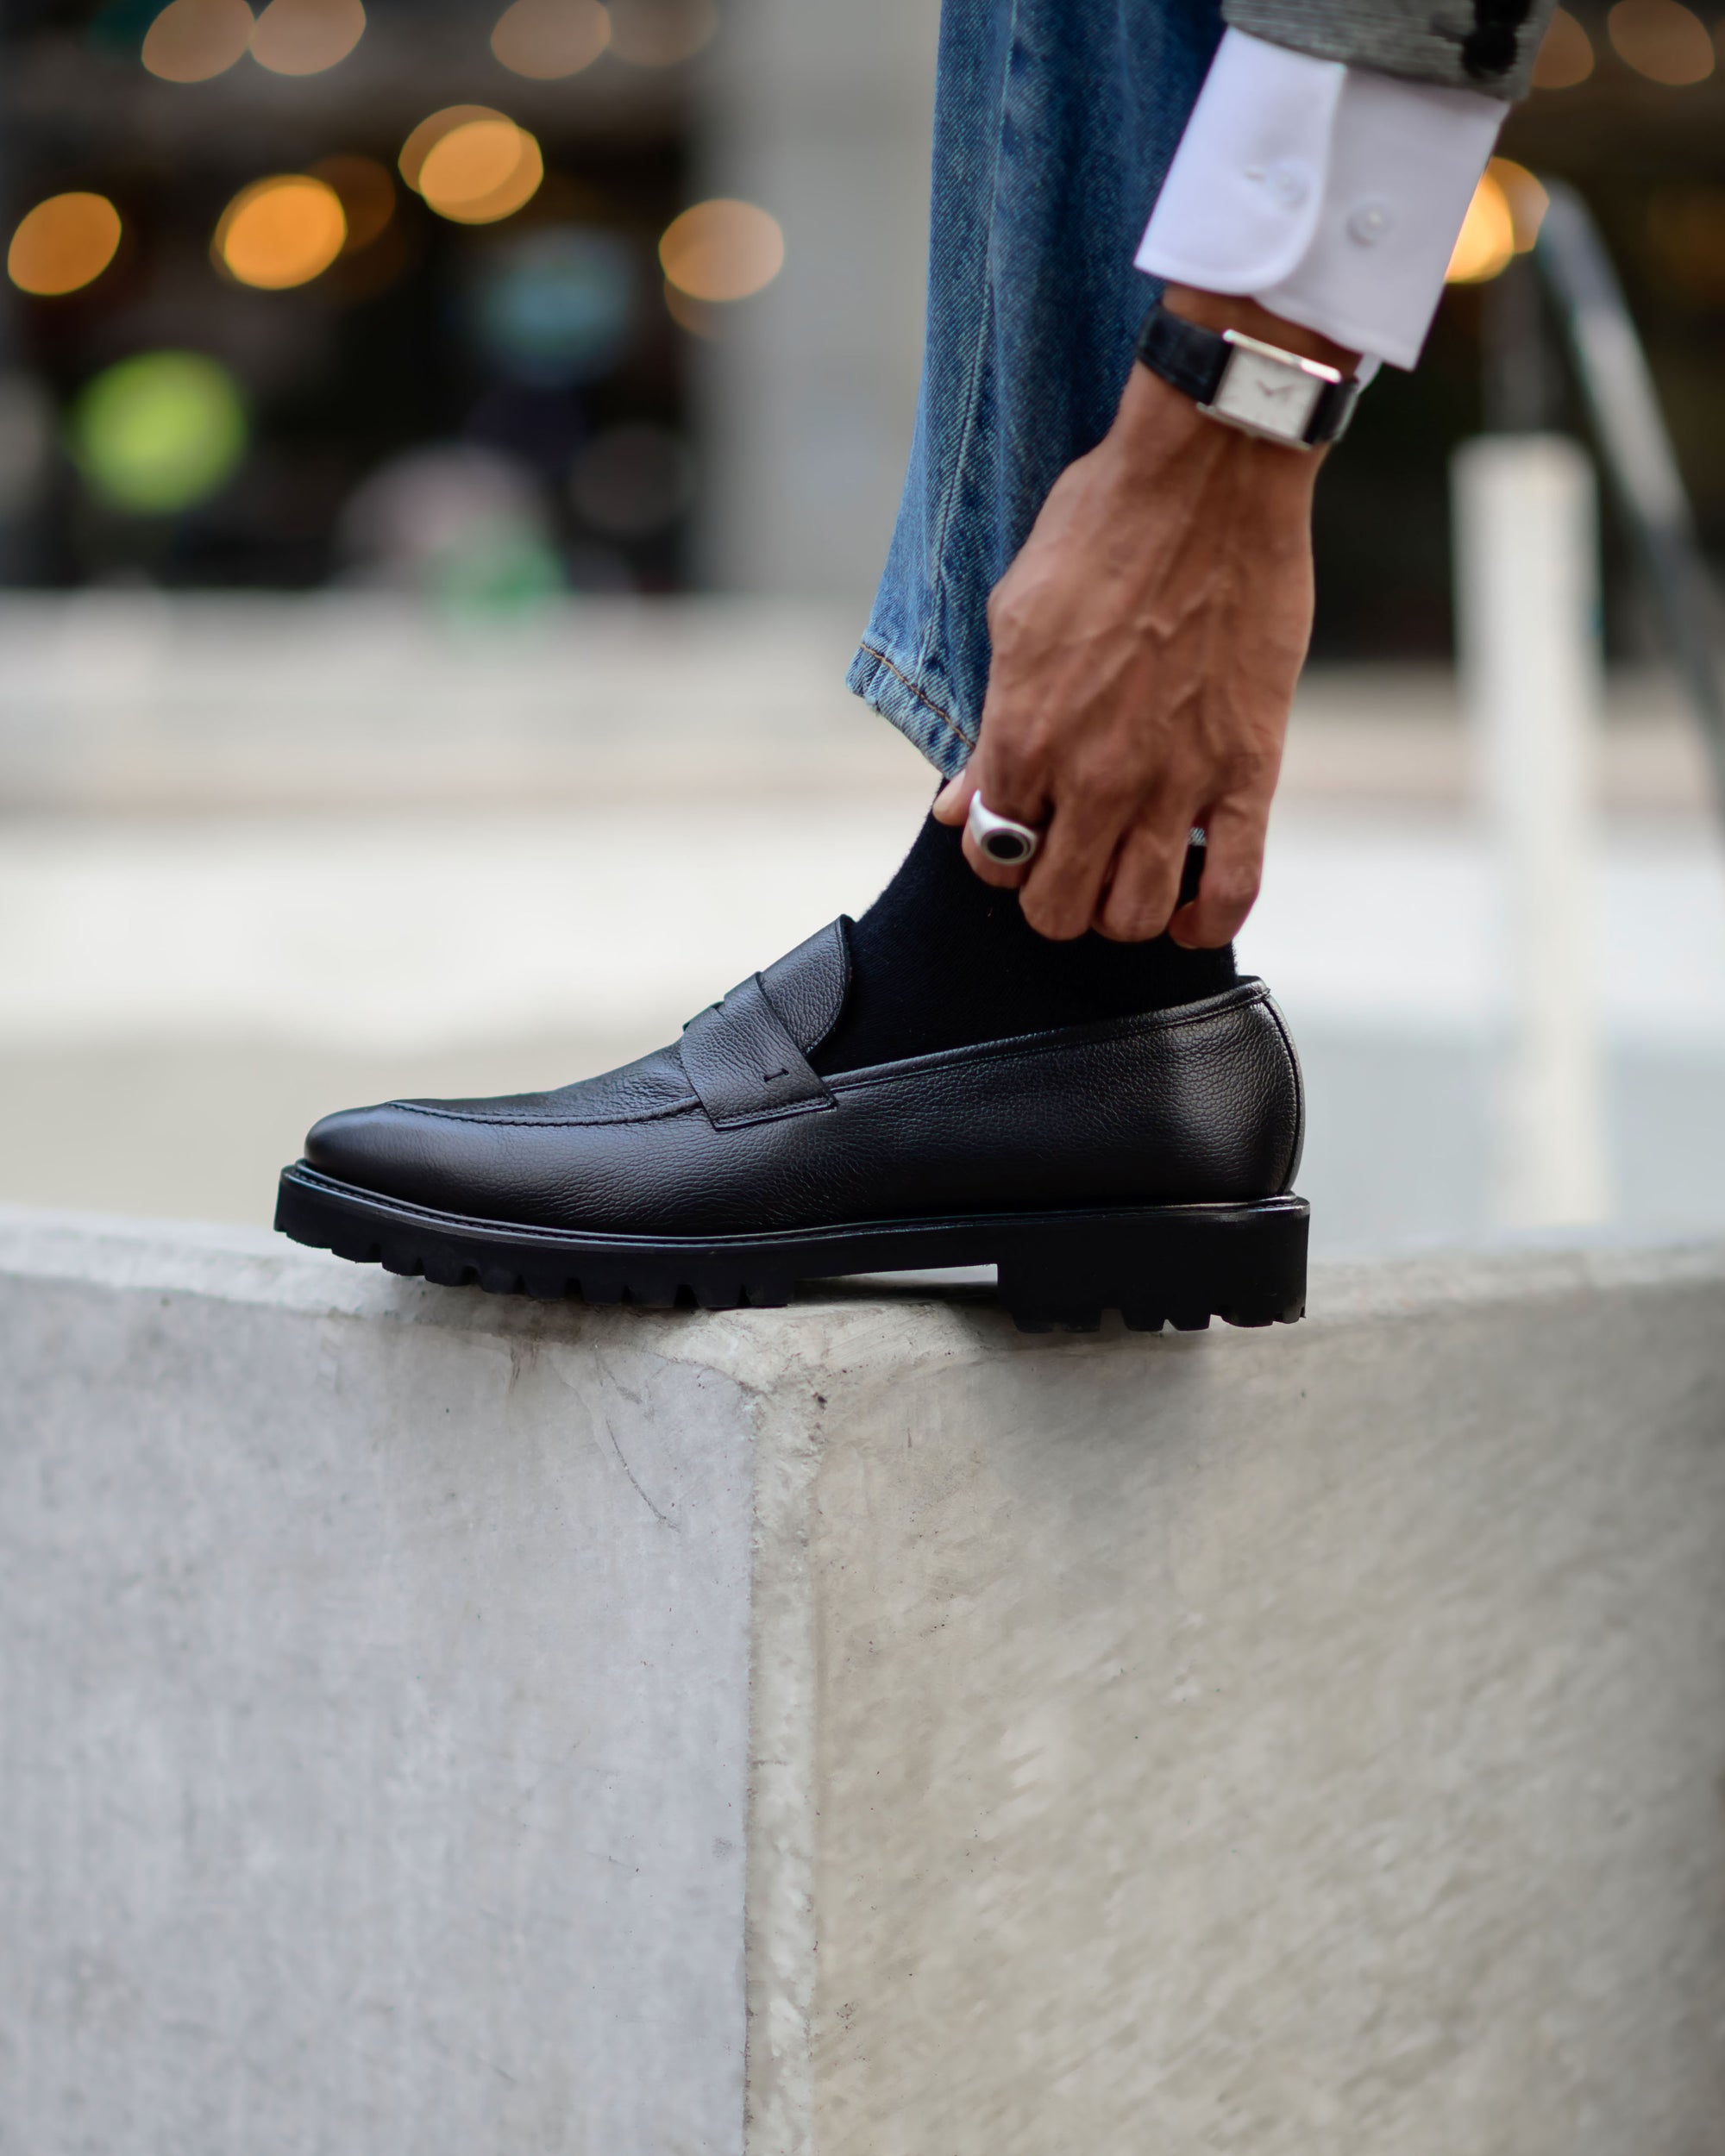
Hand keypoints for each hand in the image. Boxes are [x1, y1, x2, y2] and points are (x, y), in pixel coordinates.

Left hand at [934, 287, 1357, 946]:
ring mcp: (1174, 780)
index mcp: (1024, 736)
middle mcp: (1093, 775)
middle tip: (1070, 860)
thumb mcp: (1011, 618)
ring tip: (1128, 876)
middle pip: (1057, 909)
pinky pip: (1236, 887)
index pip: (991, 856)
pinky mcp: (1249, 770)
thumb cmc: (1100, 529)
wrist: (1207, 476)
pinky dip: (1212, 919)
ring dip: (1124, 912)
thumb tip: (954, 804)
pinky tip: (1195, 910)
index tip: (1020, 831)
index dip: (999, 853)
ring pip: (1136, 916)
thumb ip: (987, 726)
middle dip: (1055, 897)